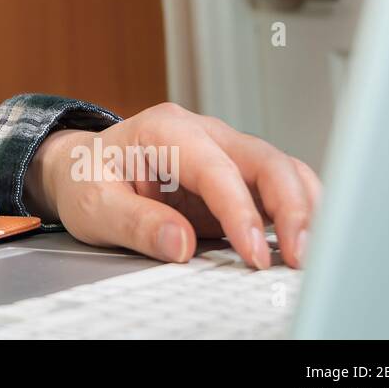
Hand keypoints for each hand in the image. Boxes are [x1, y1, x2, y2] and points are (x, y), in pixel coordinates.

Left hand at [23, 103, 320, 269]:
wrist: (83, 168)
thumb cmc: (88, 178)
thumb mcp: (93, 204)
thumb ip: (135, 223)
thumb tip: (180, 243)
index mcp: (165, 130)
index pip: (217, 168)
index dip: (240, 212)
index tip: (253, 254)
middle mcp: (203, 134)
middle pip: (266, 160)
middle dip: (292, 207)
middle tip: (297, 256)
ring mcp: (224, 153)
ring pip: (282, 170)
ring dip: (303, 210)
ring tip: (305, 254)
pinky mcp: (235, 178)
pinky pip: (278, 188)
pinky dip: (296, 213)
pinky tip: (296, 243)